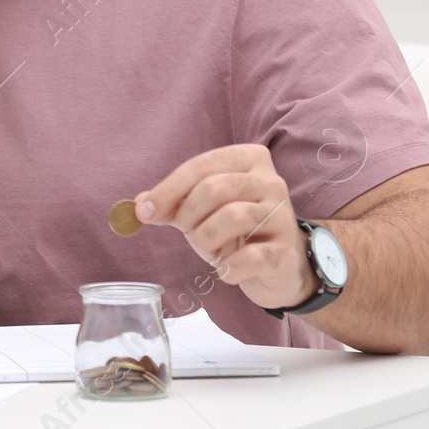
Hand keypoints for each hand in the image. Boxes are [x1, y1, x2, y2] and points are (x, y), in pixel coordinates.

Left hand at [135, 143, 317, 310]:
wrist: (279, 266)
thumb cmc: (234, 231)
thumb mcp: (200, 210)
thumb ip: (172, 203)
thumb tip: (141, 205)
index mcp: (249, 159)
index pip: (201, 166)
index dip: (168, 189)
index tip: (144, 211)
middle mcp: (271, 181)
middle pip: (215, 188)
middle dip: (187, 214)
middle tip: (184, 230)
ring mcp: (283, 216)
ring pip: (234, 217)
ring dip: (206, 239)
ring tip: (209, 249)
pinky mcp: (287, 251)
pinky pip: (250, 257)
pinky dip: (228, 267)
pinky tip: (226, 269)